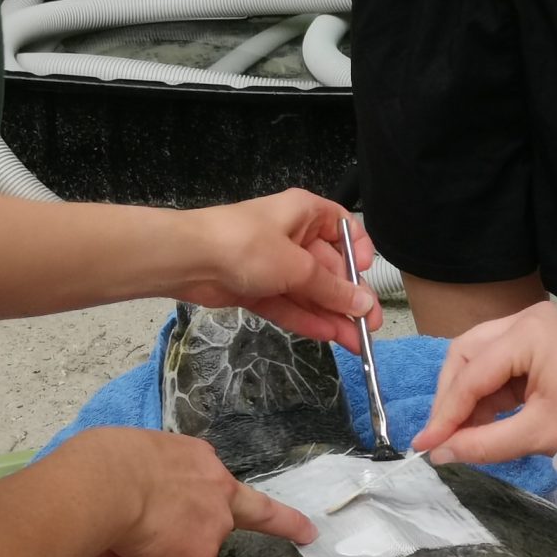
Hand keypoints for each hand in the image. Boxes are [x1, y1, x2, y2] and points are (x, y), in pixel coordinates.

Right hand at [69, 427, 314, 556]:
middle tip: (306, 532)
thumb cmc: (95, 468)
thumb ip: (142, 496)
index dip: (231, 489)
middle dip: (284, 522)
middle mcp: (214, 484)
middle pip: (252, 508)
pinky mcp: (203, 552)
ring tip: (129, 554)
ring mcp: (214, 520)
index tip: (254, 492)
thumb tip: (136, 539)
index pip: (218, 474)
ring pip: (200, 552)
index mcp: (192, 458)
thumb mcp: (123, 467)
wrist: (99, 484)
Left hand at [177, 190, 380, 350]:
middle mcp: (292, 236)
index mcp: (305, 213)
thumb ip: (331, 289)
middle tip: (368, 327)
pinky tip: (329, 336)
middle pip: (329, 268)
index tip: (367, 275)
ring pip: (310, 292)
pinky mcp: (257, 289)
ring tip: (355, 344)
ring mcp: (273, 265)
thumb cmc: (245, 245)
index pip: (343, 228)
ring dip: (331, 316)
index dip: (359, 252)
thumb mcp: (296, 266)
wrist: (187, 260)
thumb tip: (364, 303)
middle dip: (348, 298)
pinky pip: (289, 305)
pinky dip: (306, 320)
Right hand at [416, 301, 556, 464]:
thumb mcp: (541, 435)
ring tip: (462, 437)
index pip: (470, 375)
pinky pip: (498, 367)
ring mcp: (532, 328)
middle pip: (465, 356)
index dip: (445, 415)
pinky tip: (484, 425)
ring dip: (467, 399)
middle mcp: (525, 319)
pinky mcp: (538, 343)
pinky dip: (487, 396)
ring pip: (477, 360)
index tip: (423, 448)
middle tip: (442, 441)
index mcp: (528, 334)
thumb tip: (439, 454)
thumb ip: (484, 443)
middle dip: (451, 400)